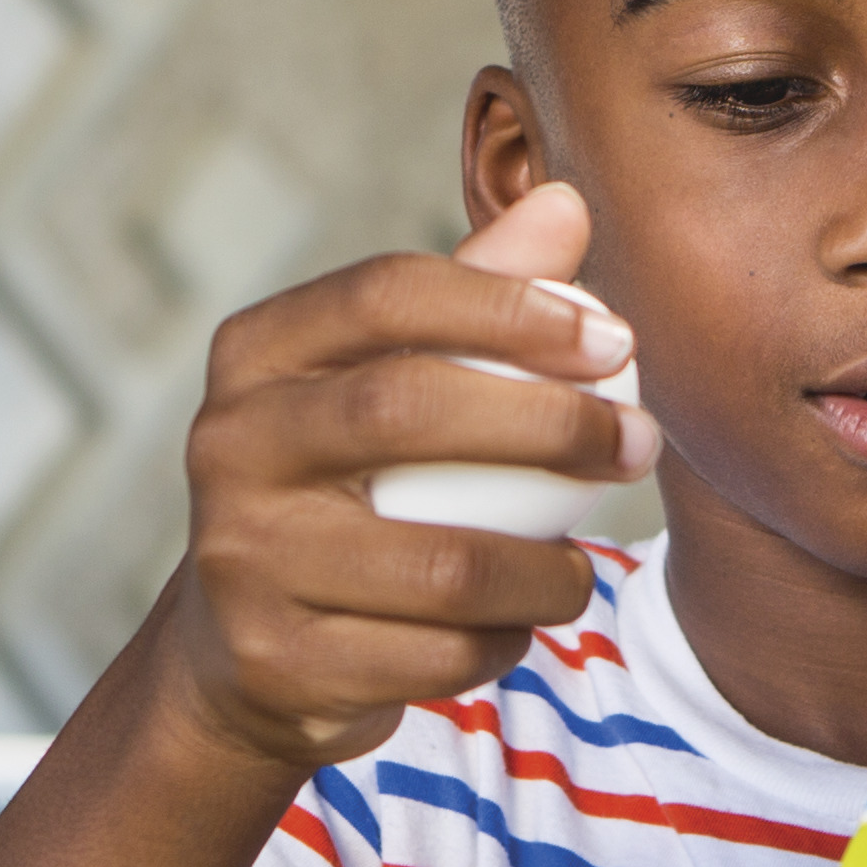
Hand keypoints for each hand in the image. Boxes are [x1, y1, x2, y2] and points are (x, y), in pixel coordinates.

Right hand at [160, 181, 663, 776]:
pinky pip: (434, 655)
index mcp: (255, 354)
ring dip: (545, 570)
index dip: (510, 306)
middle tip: (637, 444)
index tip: (615, 341)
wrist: (239, 653)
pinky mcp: (276, 660)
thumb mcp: (385, 383)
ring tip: (580, 567)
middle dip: (550, 424)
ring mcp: (243, 558)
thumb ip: (472, 297)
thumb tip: (566, 205)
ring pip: (441, 564)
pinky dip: (501, 642)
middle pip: (405, 409)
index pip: (386, 294)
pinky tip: (515, 625)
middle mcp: (229, 445)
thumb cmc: (343, 486)